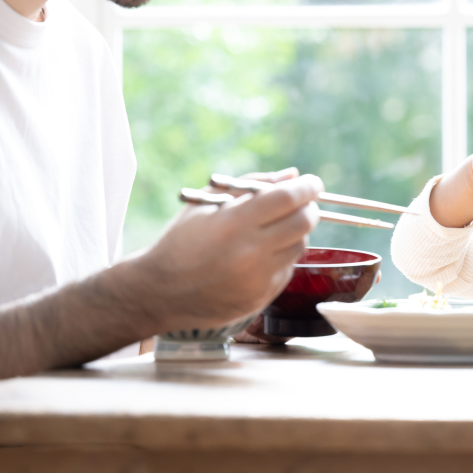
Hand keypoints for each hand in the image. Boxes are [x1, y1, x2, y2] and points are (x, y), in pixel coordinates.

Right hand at [136, 169, 322, 331]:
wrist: (159, 292)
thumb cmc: (182, 240)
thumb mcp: (207, 203)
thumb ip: (252, 184)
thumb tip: (292, 175)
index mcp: (234, 223)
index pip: (287, 198)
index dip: (307, 187)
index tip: (312, 183)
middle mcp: (250, 252)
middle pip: (303, 222)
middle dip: (308, 208)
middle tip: (302, 203)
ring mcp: (257, 278)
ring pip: (299, 246)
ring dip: (294, 233)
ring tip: (272, 230)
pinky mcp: (261, 297)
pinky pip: (287, 269)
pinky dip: (281, 257)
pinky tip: (260, 255)